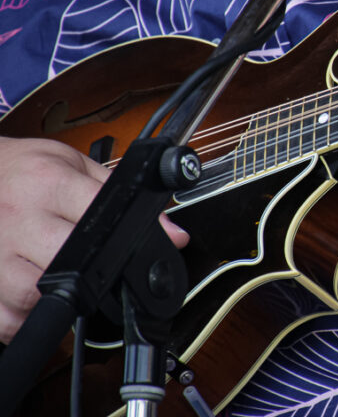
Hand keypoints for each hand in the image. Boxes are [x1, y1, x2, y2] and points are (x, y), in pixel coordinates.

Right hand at [0, 137, 188, 343]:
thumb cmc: (27, 170)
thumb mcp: (76, 165)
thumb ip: (125, 197)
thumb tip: (174, 234)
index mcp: (50, 184)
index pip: (101, 219)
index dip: (126, 241)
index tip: (133, 253)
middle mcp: (20, 217)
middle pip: (71, 265)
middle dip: (90, 274)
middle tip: (89, 268)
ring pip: (35, 297)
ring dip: (56, 299)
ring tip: (58, 278)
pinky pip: (9, 320)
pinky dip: (23, 318)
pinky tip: (30, 298)